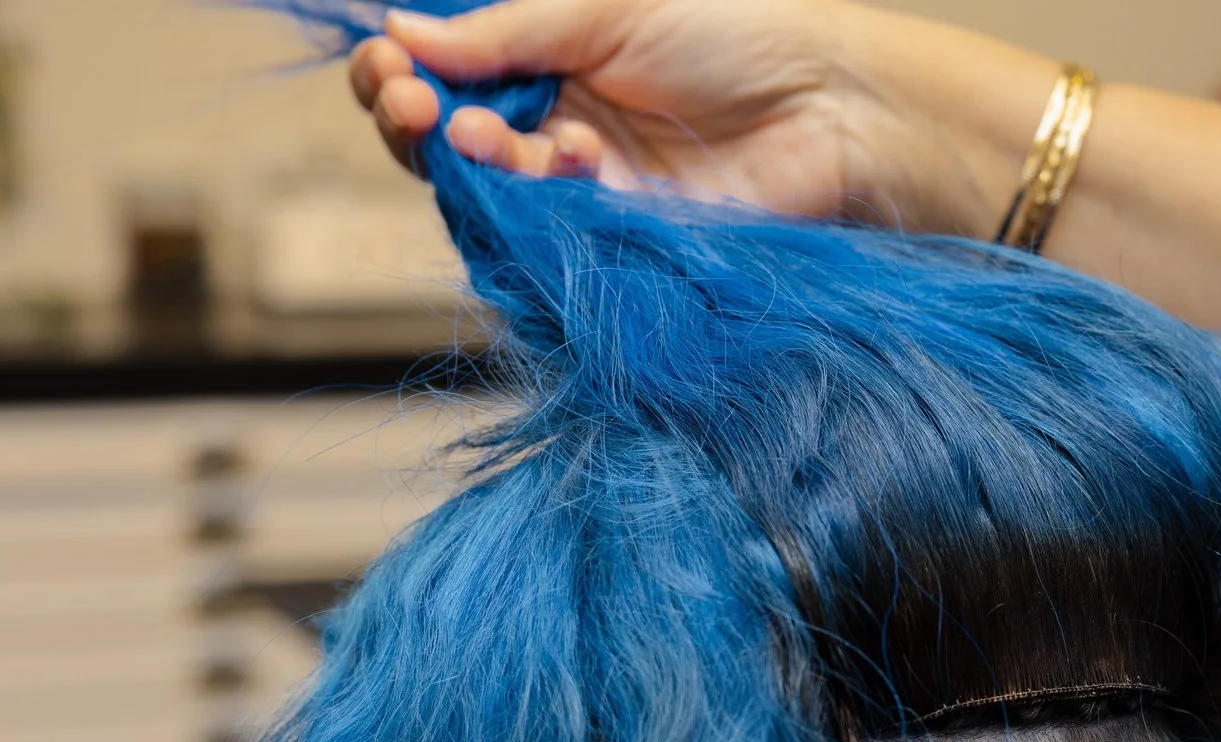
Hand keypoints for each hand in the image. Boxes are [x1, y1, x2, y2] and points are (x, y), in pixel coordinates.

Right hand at [346, 0, 1054, 235]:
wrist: (832, 109)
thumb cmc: (735, 38)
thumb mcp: (606, 11)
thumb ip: (508, 33)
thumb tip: (402, 34)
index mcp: (547, 58)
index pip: (445, 72)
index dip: (403, 72)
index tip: (389, 63)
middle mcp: (554, 123)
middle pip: (447, 141)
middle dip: (413, 122)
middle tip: (412, 103)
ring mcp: (583, 188)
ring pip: (487, 195)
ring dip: (468, 163)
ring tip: (476, 132)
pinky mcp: (616, 240)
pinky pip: (547, 234)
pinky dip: (541, 198)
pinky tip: (570, 158)